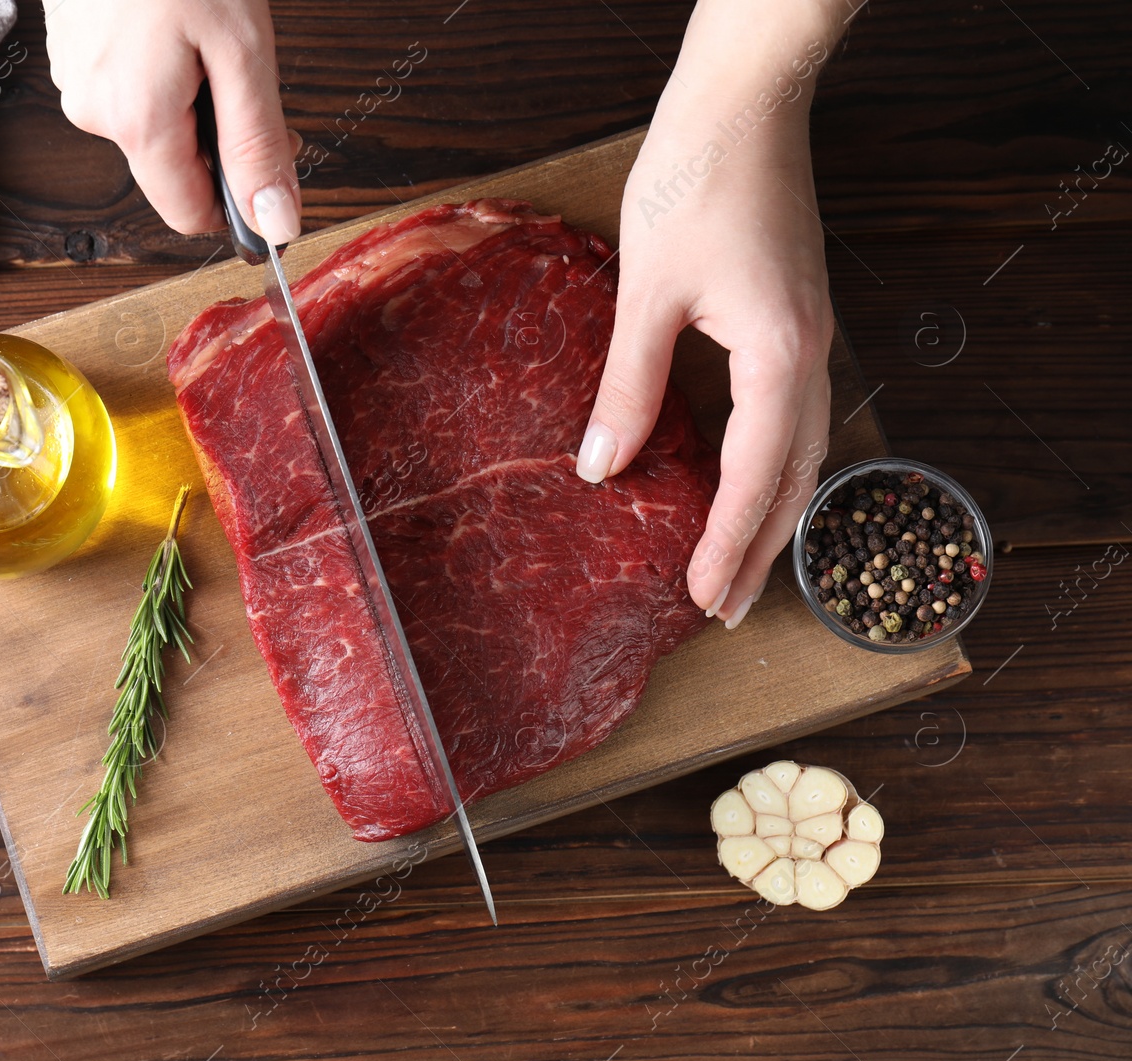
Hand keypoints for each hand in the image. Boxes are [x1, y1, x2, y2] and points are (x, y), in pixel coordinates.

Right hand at [43, 0, 300, 243]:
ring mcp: (74, 77)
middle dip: (214, 130)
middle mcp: (93, 111)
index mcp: (135, 121)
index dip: (238, 195)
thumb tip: (274, 223)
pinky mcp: (69, 47)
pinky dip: (157, 62)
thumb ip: (257, 144)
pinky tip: (165, 17)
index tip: (270, 151)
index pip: (190, 216)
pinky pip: (126, 82)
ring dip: (186, 91)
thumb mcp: (243, 51)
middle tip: (236, 63)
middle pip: (172, 166)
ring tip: (195, 27)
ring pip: (150, 122)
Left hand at [576, 3, 842, 628]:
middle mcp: (809, 354)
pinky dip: (771, 461)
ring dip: (771, 509)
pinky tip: (743, 475)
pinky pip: (792, 411)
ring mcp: (810, 335)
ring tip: (741, 561)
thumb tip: (600, 467)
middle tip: (728, 608)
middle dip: (762, 546)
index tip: (704, 599)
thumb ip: (628, 386)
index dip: (729, 543)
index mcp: (778, 354)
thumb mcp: (647, 293)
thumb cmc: (696, 180)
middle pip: (794, 476)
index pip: (755, 476)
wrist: (744, 103)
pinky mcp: (796, 317)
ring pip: (802, 448)